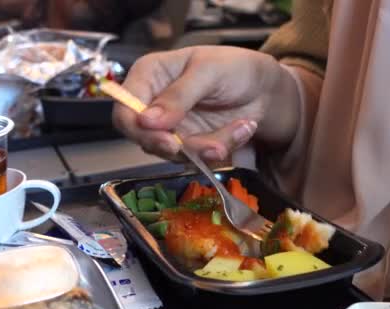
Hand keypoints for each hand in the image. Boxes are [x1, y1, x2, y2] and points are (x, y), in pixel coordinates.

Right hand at [113, 46, 301, 161]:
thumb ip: (178, 96)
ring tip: (242, 127)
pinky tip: (243, 128)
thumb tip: (145, 120)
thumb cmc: (235, 68)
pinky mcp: (190, 145)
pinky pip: (198, 158)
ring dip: (211, 145)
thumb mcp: (208, 72)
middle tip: (212, 148)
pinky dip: (223, 147)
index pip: (124, 108)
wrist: (265, 89)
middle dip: (181, 146)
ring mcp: (171, 128)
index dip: (138, 128)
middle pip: (144, 137)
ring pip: (175, 153)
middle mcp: (153, 104)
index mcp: (149, 76)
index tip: (166, 140)